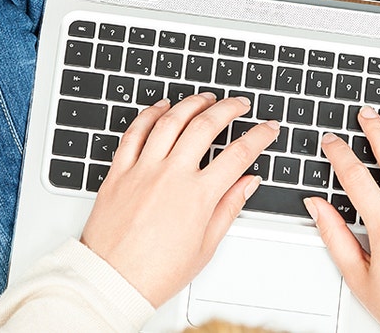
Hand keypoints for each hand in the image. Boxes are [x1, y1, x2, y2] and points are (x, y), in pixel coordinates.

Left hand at [80, 93, 278, 306]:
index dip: (258, 136)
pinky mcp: (119, 172)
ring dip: (191, 104)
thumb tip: (248, 183)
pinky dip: (150, 115)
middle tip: (239, 104)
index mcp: (197, 196)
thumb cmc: (156, 272)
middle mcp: (171, 176)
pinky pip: (135, 133)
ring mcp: (143, 170)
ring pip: (170, 121)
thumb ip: (228, 208)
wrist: (112, 281)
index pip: (238, 154)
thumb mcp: (205, 246)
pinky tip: (161, 108)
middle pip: (205, 126)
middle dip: (228, 109)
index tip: (267, 128)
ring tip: (206, 98)